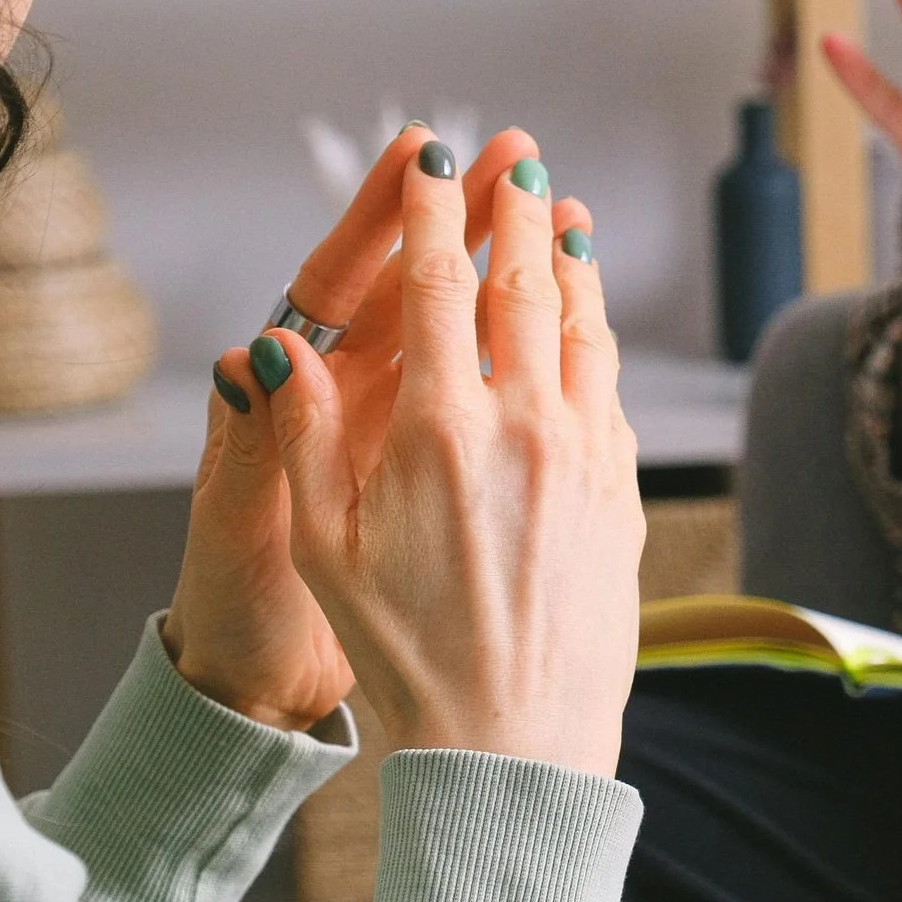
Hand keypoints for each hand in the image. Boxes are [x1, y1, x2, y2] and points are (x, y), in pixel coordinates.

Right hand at [255, 139, 644, 778]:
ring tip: (566, 222)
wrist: (515, 743)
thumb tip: (277, 347)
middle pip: (525, 288)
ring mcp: (587, 457)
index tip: (434, 158)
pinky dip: (600, 341)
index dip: (434, 210)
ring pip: (586, 330)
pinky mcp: (623, 493)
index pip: (437, 286)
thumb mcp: (325, 550)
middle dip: (517, 215)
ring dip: (573, 266)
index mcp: (440, 431)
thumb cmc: (408, 655)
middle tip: (519, 164)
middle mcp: (525, 426)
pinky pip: (613, 392)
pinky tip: (591, 331)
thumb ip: (305, 435)